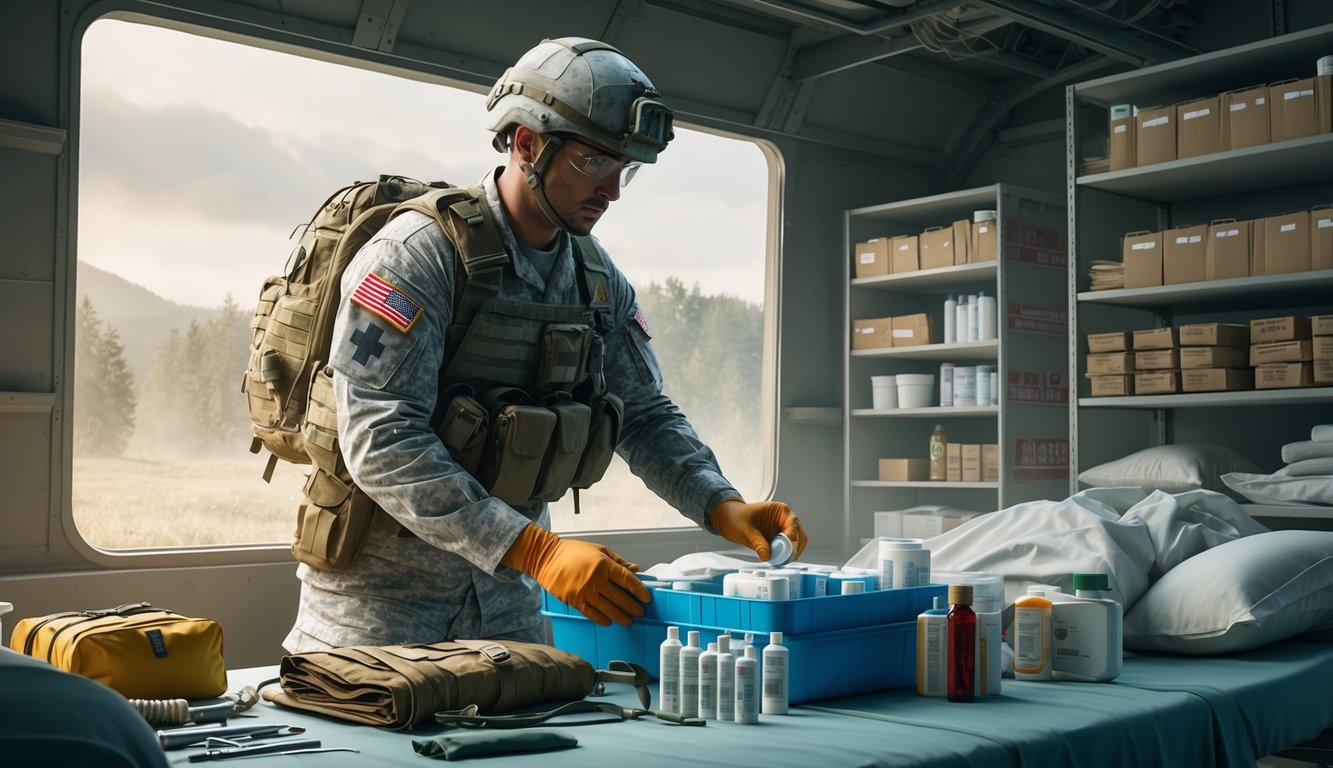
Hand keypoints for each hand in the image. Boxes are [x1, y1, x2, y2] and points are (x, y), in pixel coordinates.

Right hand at [501, 524, 649, 626]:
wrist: (546, 558)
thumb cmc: (573, 552)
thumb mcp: (599, 550)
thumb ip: (618, 561)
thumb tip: (635, 569)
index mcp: (604, 565)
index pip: (627, 580)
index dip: (639, 590)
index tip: (646, 598)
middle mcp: (596, 580)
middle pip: (620, 598)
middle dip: (632, 607)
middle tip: (640, 612)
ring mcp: (584, 592)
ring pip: (608, 609)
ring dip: (621, 617)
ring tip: (629, 621)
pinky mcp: (574, 600)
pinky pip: (592, 614)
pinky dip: (602, 619)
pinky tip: (609, 621)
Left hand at [709, 499, 807, 561]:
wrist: (729, 520)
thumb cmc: (736, 517)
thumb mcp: (744, 529)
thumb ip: (756, 542)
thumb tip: (767, 556)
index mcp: (779, 510)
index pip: (792, 521)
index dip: (793, 531)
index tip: (791, 539)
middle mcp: (785, 520)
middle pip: (799, 534)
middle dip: (795, 546)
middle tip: (786, 557)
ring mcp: (783, 532)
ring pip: (797, 544)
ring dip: (793, 553)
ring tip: (782, 560)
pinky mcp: (779, 542)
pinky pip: (789, 550)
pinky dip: (787, 556)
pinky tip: (779, 560)